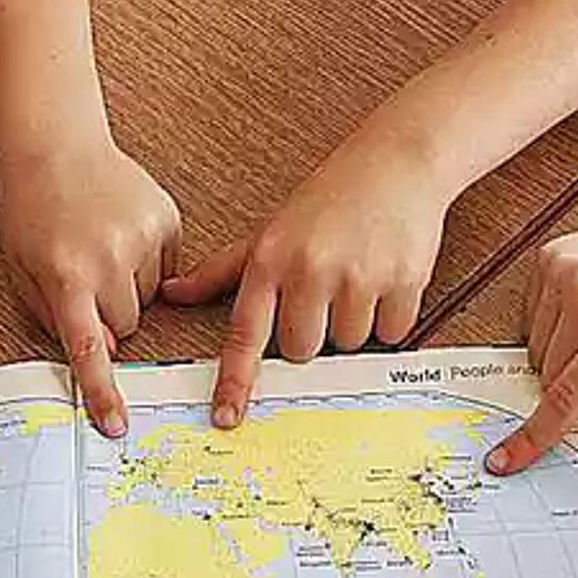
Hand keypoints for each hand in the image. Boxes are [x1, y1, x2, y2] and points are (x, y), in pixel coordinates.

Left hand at [0, 131, 182, 434]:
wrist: (55, 145)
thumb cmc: (31, 213)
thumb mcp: (23, 271)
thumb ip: (55, 319)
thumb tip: (107, 352)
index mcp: (65, 276)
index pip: (89, 348)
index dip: (102, 391)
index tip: (116, 425)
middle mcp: (108, 259)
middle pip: (128, 327)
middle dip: (112, 316)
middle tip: (87, 280)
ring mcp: (142, 237)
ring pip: (149, 299)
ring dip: (129, 287)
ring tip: (103, 246)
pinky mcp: (166, 219)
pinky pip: (167, 267)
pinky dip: (148, 260)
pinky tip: (122, 231)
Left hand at [160, 143, 455, 426]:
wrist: (397, 161)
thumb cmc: (329, 199)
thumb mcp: (269, 231)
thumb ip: (223, 271)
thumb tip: (175, 294)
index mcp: (272, 259)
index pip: (246, 332)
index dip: (236, 379)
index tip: (227, 416)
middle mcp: (311, 268)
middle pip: (302, 350)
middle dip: (313, 333)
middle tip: (324, 293)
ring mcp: (358, 275)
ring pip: (348, 344)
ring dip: (353, 324)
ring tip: (357, 278)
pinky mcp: (403, 279)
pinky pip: (391, 333)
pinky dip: (390, 317)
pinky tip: (385, 279)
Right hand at [492, 196, 577, 472]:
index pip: (568, 396)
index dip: (535, 435)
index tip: (505, 460)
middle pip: (549, 378)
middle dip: (576, 386)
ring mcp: (563, 271)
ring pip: (536, 352)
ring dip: (565, 357)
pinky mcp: (550, 258)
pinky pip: (533, 321)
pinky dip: (557, 329)